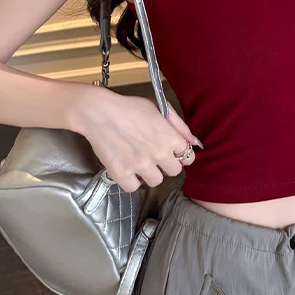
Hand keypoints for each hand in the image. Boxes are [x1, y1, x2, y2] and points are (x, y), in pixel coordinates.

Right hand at [76, 88, 200, 192]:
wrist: (99, 112)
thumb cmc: (129, 107)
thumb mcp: (159, 107)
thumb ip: (179, 125)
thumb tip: (195, 142)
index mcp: (170, 137)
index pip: (188, 157)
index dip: (179, 153)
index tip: (170, 150)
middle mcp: (158, 153)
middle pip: (174, 172)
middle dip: (166, 164)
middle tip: (154, 154)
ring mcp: (140, 165)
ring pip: (156, 182)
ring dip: (149, 173)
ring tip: (139, 160)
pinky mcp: (122, 174)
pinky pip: (134, 188)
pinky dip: (131, 180)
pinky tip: (127, 168)